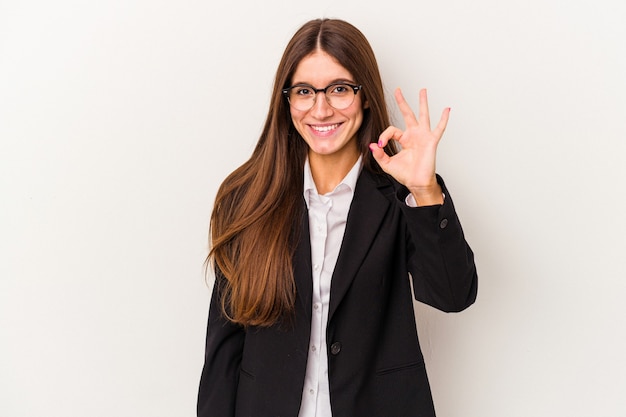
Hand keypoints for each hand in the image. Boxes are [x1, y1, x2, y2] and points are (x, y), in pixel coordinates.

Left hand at [369, 88, 448, 205]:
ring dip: (423, 103)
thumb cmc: (405, 174)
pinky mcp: (431, 141)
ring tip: (422, 90)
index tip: (380, 144)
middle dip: (402, 102)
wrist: (416, 183)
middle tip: (398, 90)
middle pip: (407, 114)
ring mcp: (423, 136)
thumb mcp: (387, 164)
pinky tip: (447, 109)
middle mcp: (414, 135)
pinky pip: (439, 128)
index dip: (384, 135)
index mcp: (404, 139)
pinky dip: (443, 119)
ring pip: (423, 115)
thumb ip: (379, 154)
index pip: (391, 130)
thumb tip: (372, 145)